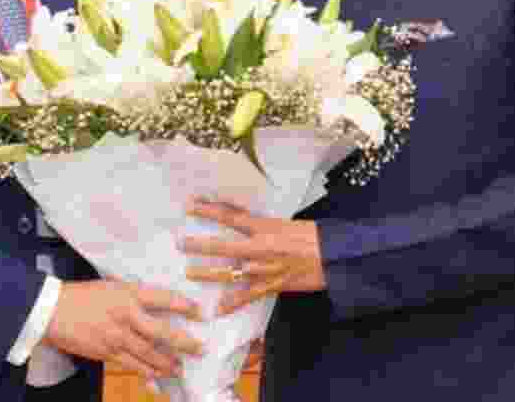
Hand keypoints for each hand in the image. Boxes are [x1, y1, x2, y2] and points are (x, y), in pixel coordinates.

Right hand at [43, 280, 203, 380]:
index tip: (200, 312)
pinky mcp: (106, 353)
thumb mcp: (111, 286)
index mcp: (128, 294)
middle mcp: (126, 316)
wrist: (52, 311)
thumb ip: (133, 295)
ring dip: (167, 363)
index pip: (163, 298)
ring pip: (148, 353)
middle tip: (200, 349)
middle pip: (161, 332)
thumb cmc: (81, 295)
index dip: (184, 305)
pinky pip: (131, 365)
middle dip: (183, 342)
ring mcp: (116, 337)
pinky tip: (156, 377)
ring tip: (180, 368)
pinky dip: (145, 372)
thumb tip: (154, 303)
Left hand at [181, 198, 324, 314]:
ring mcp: (265, 269)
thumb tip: (237, 217)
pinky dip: (232, 303)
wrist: (334, 256)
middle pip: (224, 246)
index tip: (190, 205)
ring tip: (190, 273)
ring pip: (231, 273)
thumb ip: (260, 223)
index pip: (231, 217)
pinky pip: (248, 296)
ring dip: (208, 274)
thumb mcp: (284, 222)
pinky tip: (217, 309)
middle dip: (200, 245)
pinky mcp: (272, 285)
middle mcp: (261, 248)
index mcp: (265, 227)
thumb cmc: (311, 235)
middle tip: (180, 243)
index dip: (209, 211)